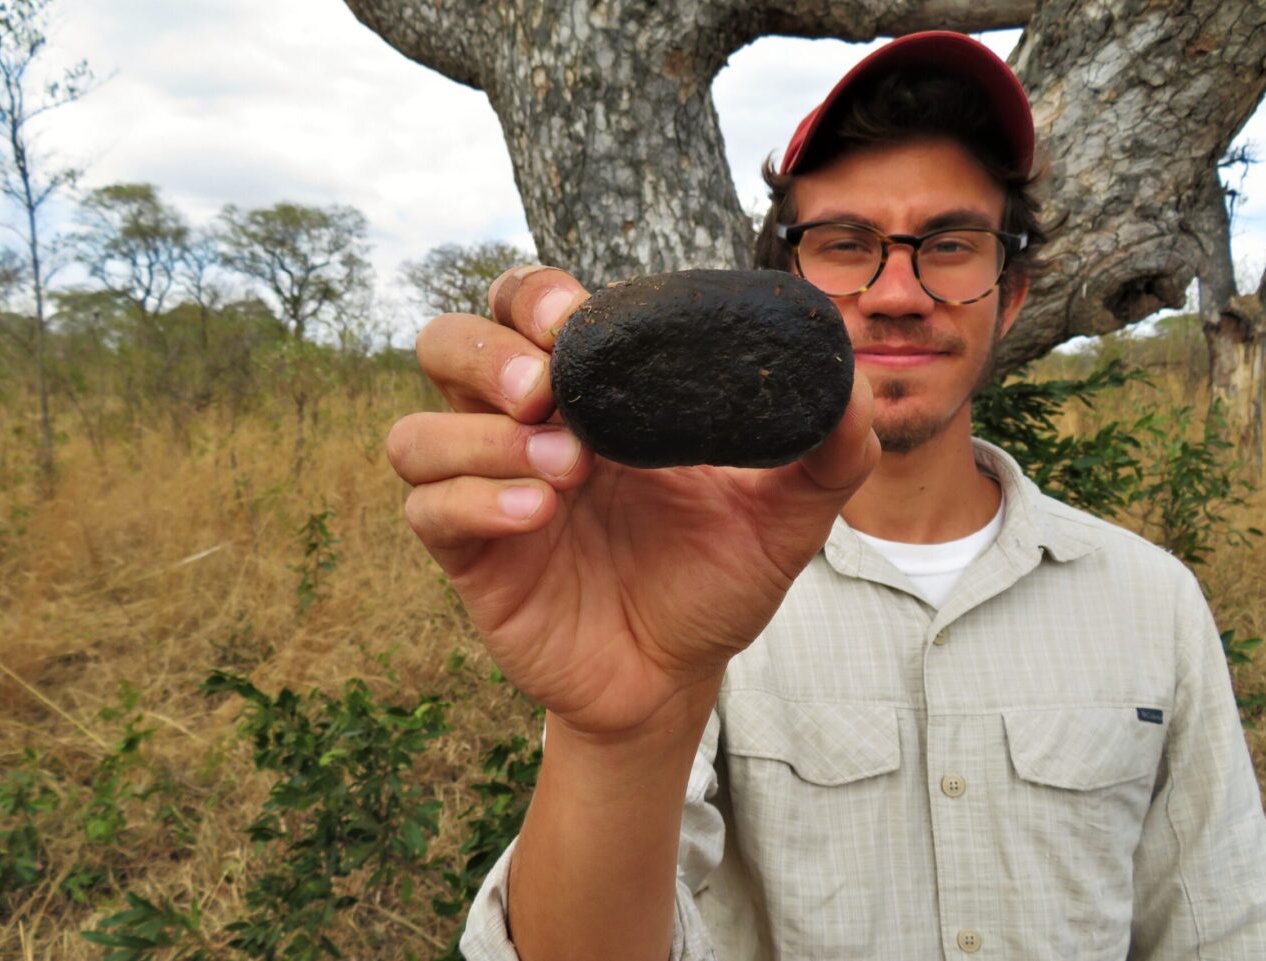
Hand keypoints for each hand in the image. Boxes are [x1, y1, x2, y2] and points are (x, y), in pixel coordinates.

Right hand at [388, 266, 878, 736]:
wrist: (677, 678)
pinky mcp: (471, 557)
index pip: (527, 309)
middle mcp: (527, 430)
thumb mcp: (785, 516)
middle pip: (446, 345)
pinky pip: (428, 509)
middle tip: (548, 387)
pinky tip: (538, 515)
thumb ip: (827, 449)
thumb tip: (849, 380)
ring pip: (416, 430)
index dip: (535, 296)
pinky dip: (473, 500)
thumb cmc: (716, 581)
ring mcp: (490, 491)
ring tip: (567, 469)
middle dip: (486, 350)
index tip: (575, 318)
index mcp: (593, 396)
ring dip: (480, 435)